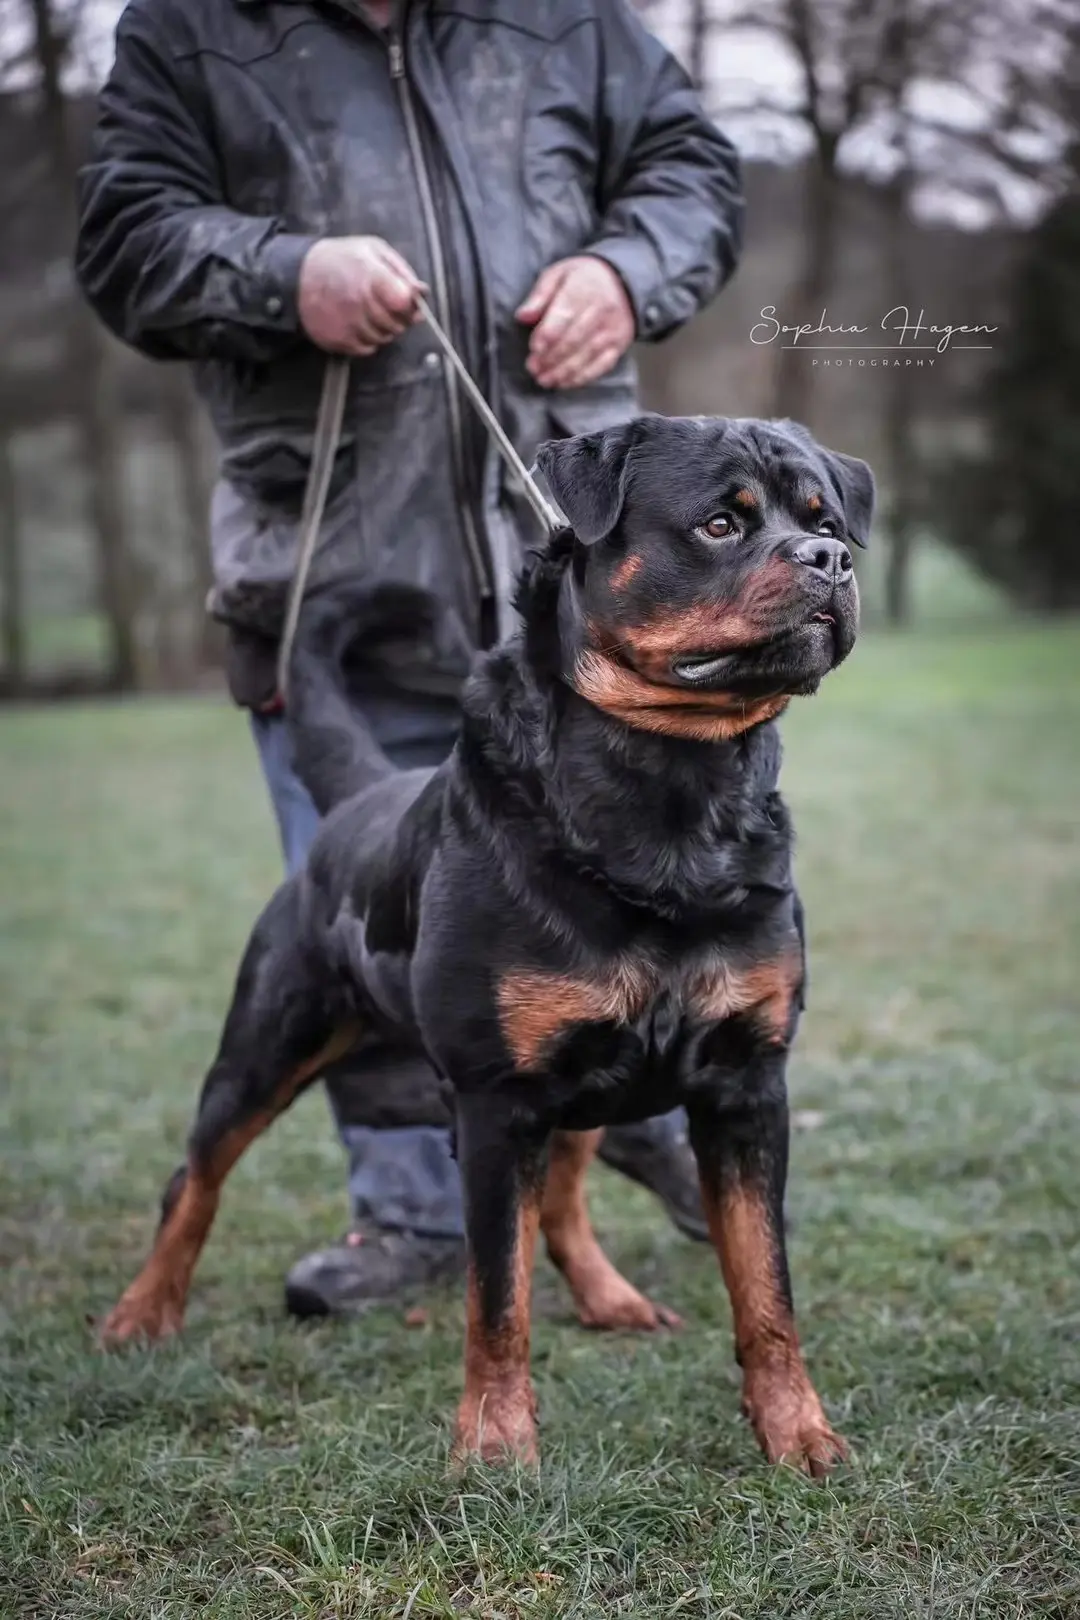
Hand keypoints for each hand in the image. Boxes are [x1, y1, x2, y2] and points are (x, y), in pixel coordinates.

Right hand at [298, 236, 425, 356]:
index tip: (407, 301)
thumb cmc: (340, 260)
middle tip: (386, 306)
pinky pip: (367, 349)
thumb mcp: (373, 250)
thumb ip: (401, 272)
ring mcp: (348, 324)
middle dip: (398, 318)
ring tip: (368, 312)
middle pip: (397, 324)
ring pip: (384, 339)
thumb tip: (421, 293)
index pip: (405, 302)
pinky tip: (357, 323)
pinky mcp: (339, 341)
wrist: (298, 276)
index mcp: (371, 276)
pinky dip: (367, 340)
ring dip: (382, 330)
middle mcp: (360, 303)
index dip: (411, 304)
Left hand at [515, 255, 634, 388]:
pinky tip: (564, 383)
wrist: (622, 281)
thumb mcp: (558, 274)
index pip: (564, 315)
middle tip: (533, 368)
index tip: (534, 348)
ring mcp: (612, 330)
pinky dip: (581, 378)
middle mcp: (600, 311)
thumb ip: (539, 295)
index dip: (548, 334)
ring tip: (544, 380)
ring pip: (586, 356)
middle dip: (551, 357)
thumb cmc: (584, 278)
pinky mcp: (618, 345)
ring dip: (563, 372)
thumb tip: (523, 316)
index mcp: (583, 289)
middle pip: (574, 339)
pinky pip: (601, 366)